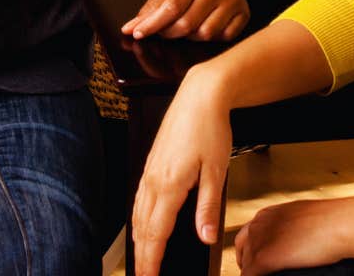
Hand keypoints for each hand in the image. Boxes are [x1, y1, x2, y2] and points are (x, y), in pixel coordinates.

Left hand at [122, 0, 249, 40]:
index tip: (138, 33)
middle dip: (169, 33)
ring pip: (205, 34)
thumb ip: (152, 6)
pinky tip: (205, 25)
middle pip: (187, 25)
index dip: (153, 24)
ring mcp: (232, 1)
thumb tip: (130, 27)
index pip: (171, 7)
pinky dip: (210, 37)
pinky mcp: (244, 14)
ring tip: (187, 25)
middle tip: (164, 30)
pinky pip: (223, 38)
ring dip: (190, 36)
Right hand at [132, 65, 231, 275]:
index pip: (156, 234)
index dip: (152, 261)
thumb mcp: (216, 170)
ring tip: (142, 258)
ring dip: (138, 238)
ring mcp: (150, 169)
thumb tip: (205, 237)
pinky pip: (139, 196)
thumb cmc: (210, 126)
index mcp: (169, 184)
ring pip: (137, 212)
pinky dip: (138, 217)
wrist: (201, 94)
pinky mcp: (152, 161)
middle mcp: (154, 178)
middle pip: (142, 227)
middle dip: (142, 256)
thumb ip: (208, 207)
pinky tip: (142, 222)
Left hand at [235, 198, 353, 275]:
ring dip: (250, 271)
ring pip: (245, 263)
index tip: (254, 260)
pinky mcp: (265, 257)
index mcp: (268, 213)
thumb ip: (288, 226)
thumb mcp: (302, 218)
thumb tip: (290, 239)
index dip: (249, 250)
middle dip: (246, 261)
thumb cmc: (329, 220)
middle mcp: (260, 223)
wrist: (338, 223)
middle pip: (241, 248)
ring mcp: (260, 240)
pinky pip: (249, 274)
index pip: (247, 234)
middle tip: (255, 272)